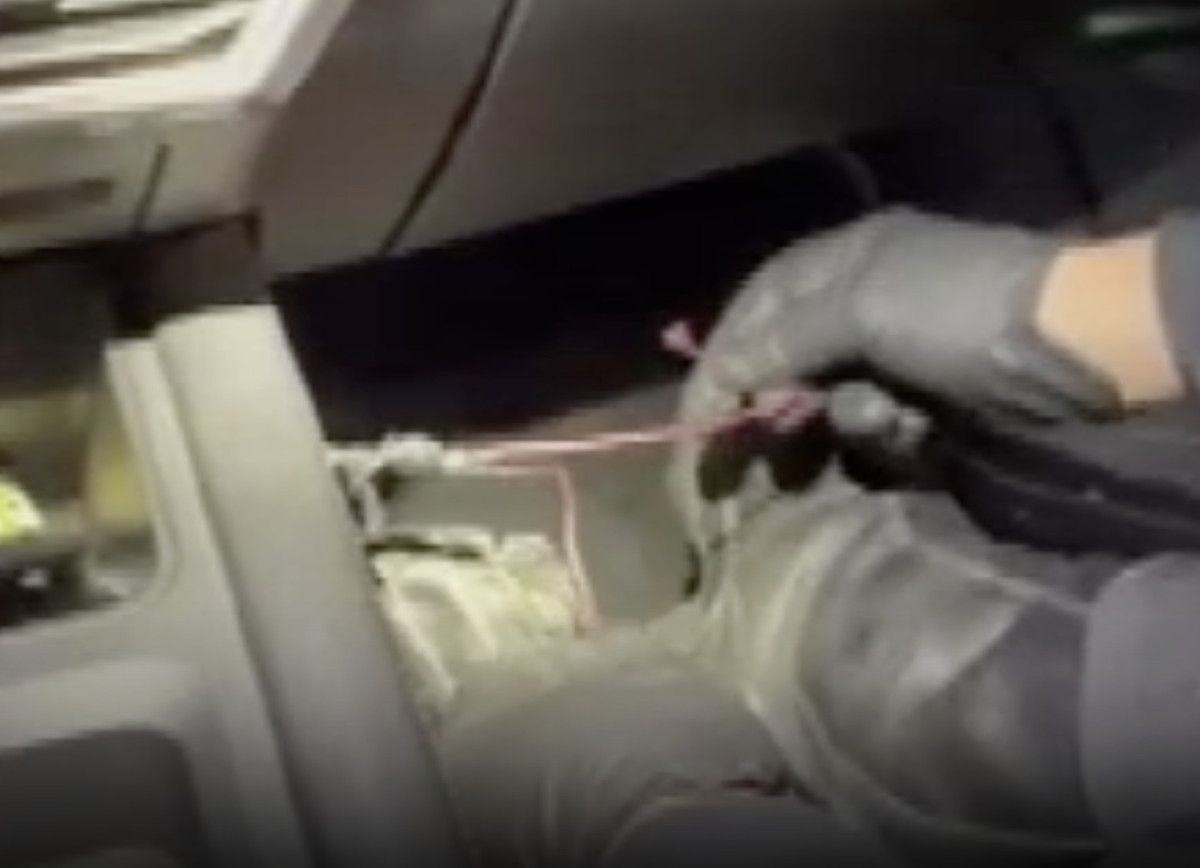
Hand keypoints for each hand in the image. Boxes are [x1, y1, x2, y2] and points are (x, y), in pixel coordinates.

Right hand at [688, 209, 1121, 424]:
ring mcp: (893, 348)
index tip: (699, 424)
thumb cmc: (954, 310)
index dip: (720, 366)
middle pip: (783, 360)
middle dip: (770, 407)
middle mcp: (857, 300)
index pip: (752, 312)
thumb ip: (782, 340)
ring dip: (839, 420)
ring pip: (827, 399)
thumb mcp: (860, 310)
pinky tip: (912, 431)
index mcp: (837, 261)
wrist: (1072, 345)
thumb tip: (719, 374)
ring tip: (872, 426)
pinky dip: (884, 431)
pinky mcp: (925, 392)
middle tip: (748, 459)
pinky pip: (874, 420)